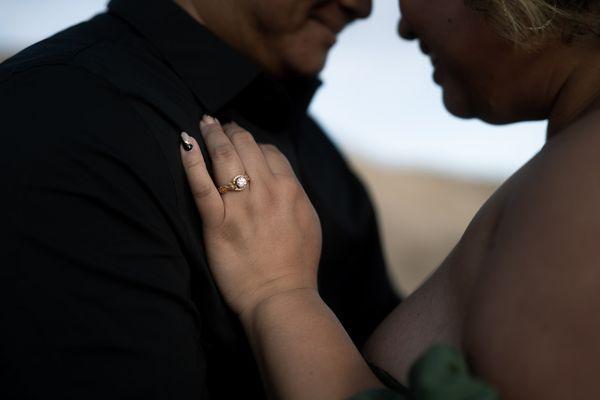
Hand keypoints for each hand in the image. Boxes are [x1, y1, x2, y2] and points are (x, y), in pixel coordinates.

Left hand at [180, 116, 321, 319]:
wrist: (280, 296)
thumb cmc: (297, 264)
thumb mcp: (309, 221)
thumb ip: (295, 194)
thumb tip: (282, 178)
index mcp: (290, 189)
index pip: (269, 151)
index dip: (254, 143)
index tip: (243, 143)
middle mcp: (267, 191)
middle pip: (245, 146)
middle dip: (231, 130)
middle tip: (219, 124)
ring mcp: (241, 206)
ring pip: (224, 156)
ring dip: (212, 134)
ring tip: (204, 124)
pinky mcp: (218, 224)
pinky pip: (201, 186)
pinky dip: (191, 162)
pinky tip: (184, 144)